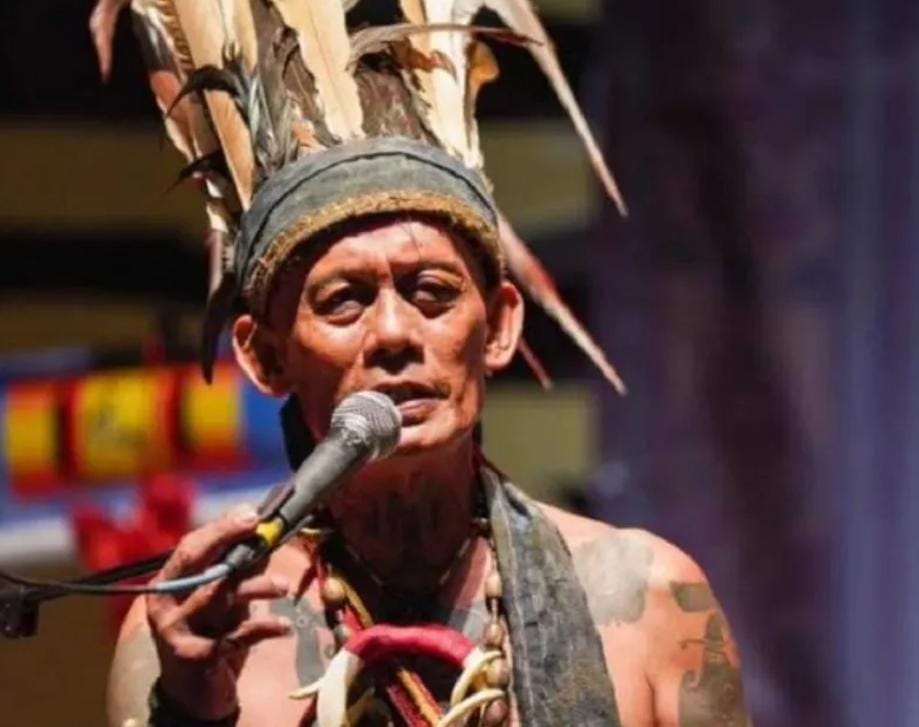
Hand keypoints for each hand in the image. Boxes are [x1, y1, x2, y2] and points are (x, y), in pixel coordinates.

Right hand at [146, 504, 291, 719]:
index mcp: (168, 584)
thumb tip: (265, 532)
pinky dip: (264, 627)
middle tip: (261, 527)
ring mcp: (177, 631)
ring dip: (257, 585)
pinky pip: (235, 634)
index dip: (222, 528)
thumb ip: (239, 567)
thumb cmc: (209, 634)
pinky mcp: (195, 657)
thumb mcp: (222, 597)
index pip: (192, 546)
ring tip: (283, 585)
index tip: (252, 513)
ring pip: (218, 595)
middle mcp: (166, 604)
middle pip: (198, 564)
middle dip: (228, 539)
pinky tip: (285, 626)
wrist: (191, 693)